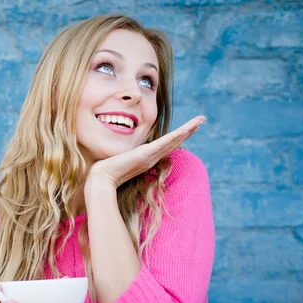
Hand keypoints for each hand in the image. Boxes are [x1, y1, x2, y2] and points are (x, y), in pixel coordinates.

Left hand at [86, 115, 205, 189]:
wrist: (102, 180)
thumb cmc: (105, 173)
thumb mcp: (116, 160)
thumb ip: (120, 157)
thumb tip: (115, 156)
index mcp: (146, 158)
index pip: (165, 145)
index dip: (178, 137)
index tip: (187, 129)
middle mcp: (152, 157)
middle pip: (174, 142)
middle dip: (188, 131)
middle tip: (200, 121)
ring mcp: (151, 156)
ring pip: (174, 141)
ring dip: (188, 130)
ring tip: (200, 121)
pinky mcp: (147, 155)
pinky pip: (165, 143)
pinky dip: (178, 135)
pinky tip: (187, 128)